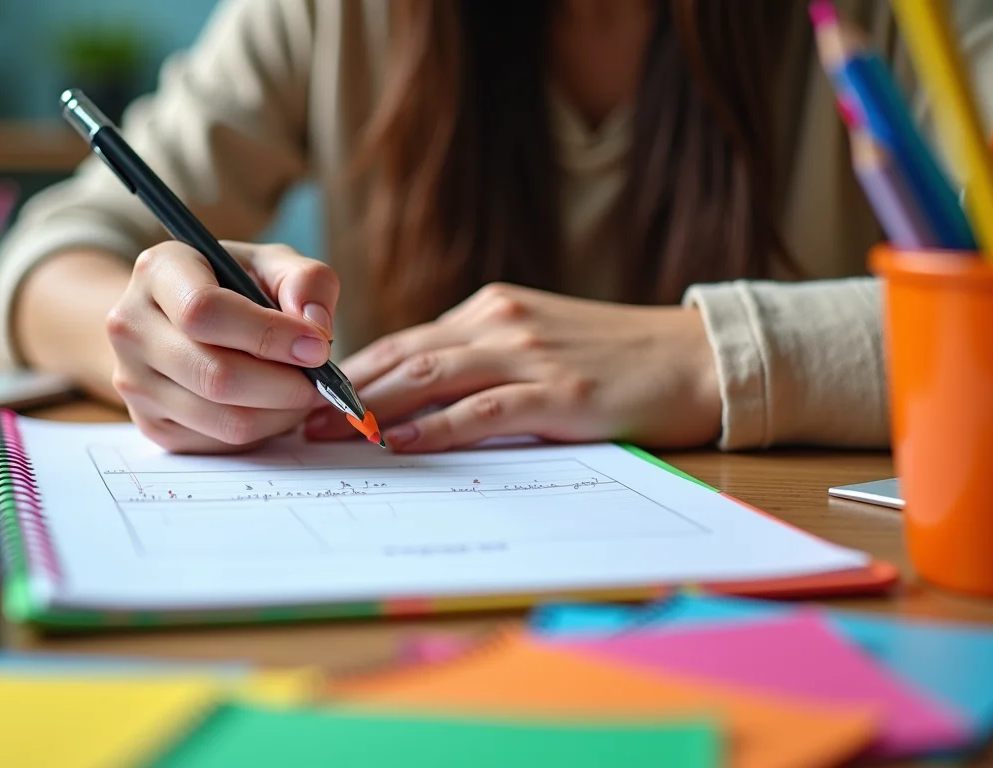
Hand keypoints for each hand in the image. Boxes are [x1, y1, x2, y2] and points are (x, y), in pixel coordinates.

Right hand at [106, 241, 336, 452]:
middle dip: (285, 384)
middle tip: (321, 379)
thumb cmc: (236, 287)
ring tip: (302, 391)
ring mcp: (134, 381)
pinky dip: (263, 430)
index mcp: (159, 271)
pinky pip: (221, 444)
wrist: (181, 317)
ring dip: (281, 413)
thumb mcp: (274, 265)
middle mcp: (131, 327)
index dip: (268, 335)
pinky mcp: (152, 425)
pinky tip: (272, 404)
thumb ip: (307, 282)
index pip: (204, 312)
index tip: (317, 346)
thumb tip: (316, 328)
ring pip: (224, 420)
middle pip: (215, 376)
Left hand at [303, 283, 721, 451]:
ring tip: (329, 434)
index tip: (308, 398)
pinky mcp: (561, 395)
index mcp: (492, 311)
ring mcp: (530, 356)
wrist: (697, 360)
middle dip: (344, 392)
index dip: (351, 371)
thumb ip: (483, 359)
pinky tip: (400, 442)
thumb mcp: (539, 343)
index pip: (404, 341)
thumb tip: (418, 396)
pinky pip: (483, 411)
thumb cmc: (616, 360)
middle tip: (295, 420)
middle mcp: (501, 324)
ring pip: (431, 377)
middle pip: (404, 356)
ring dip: (372, 408)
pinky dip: (435, 426)